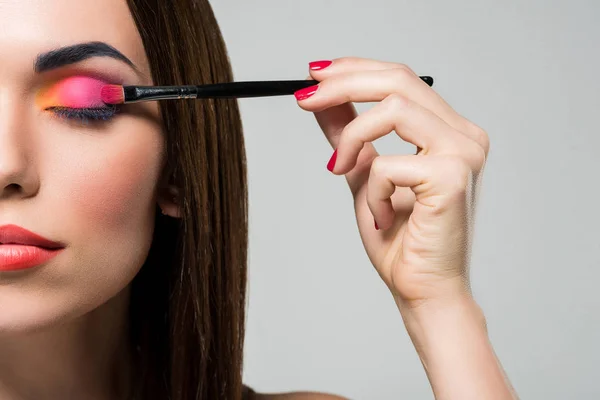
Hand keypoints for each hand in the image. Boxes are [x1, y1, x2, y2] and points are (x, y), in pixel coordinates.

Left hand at [295, 58, 489, 307]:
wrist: (422, 288)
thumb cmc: (400, 238)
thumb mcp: (364, 174)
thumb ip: (348, 134)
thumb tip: (323, 99)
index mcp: (449, 131)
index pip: (401, 79)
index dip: (354, 69)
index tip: (314, 75)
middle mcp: (464, 135)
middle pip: (398, 80)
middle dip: (343, 84)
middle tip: (304, 98)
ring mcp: (464, 153)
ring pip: (393, 109)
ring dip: (352, 139)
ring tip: (339, 170)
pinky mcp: (452, 177)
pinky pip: (389, 164)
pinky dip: (372, 190)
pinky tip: (381, 216)